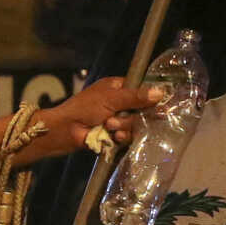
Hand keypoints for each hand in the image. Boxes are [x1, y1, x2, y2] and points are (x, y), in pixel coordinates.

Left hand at [0, 77, 166, 169]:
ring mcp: (116, 118)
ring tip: (108, 127)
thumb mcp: (111, 99)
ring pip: (134, 124)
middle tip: (114, 119)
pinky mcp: (112, 134)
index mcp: (117, 87)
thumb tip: (161, 92)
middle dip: (130, 116)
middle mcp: (118, 102)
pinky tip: (111, 137)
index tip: (159, 104)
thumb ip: (136, 97)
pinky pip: (126, 136)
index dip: (149, 97)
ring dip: (123, 127)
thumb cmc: (84, 108)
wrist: (64, 131)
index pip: (141, 89)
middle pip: (140, 109)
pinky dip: (119, 137)